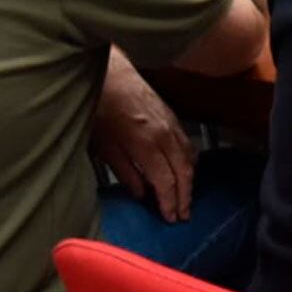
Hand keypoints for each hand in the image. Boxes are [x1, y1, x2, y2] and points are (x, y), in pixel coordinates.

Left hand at [92, 50, 196, 222]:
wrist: (111, 72)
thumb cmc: (101, 108)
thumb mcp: (105, 145)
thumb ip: (126, 172)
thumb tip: (141, 193)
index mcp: (147, 144)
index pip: (167, 182)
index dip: (170, 203)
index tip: (171, 219)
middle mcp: (165, 135)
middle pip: (184, 172)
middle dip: (185, 196)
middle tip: (183, 216)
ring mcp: (172, 123)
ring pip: (190, 158)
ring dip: (190, 180)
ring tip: (186, 198)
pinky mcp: (172, 115)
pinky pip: (188, 143)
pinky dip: (191, 160)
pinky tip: (186, 169)